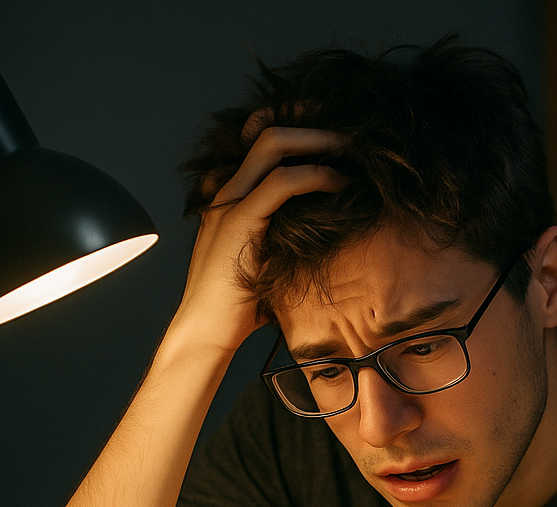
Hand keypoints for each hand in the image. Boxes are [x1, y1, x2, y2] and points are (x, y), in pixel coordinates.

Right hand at [172, 121, 345, 353]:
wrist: (205, 332)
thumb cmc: (237, 307)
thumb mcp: (268, 261)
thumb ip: (287, 237)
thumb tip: (328, 234)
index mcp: (230, 197)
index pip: (260, 141)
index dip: (298, 129)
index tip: (334, 138)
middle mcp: (226, 191)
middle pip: (269, 131)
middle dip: (314, 125)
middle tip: (351, 135)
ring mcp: (229, 203)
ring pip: (274, 144)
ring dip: (319, 141)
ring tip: (352, 151)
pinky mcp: (239, 222)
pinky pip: (282, 183)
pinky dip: (317, 176)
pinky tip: (341, 184)